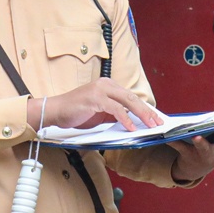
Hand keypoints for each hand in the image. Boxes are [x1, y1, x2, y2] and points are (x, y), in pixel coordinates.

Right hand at [38, 78, 160, 130]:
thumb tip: (133, 122)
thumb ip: (115, 114)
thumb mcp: (100, 113)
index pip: (131, 97)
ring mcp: (100, 90)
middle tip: (158, 122)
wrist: (55, 111)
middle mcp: (106, 84)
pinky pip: (115, 109)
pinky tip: (131, 127)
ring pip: (127, 101)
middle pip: (132, 98)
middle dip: (147, 111)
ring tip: (149, 125)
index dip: (145, 108)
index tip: (156, 118)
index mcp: (108, 86)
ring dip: (141, 115)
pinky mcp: (95, 98)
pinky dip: (125, 119)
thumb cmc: (76, 113)